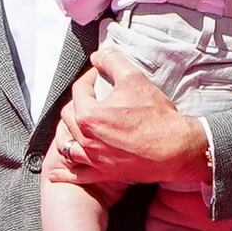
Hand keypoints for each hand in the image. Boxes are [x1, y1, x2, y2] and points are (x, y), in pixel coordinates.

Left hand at [49, 45, 208, 191]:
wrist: (176, 148)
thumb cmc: (156, 116)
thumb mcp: (134, 79)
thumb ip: (113, 61)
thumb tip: (99, 55)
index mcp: (88, 115)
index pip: (80, 90)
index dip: (89, 78)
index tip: (98, 75)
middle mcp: (86, 139)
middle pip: (69, 117)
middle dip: (78, 102)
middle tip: (91, 96)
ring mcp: (94, 158)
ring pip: (67, 145)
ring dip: (67, 133)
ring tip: (74, 127)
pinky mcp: (103, 173)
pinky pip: (77, 175)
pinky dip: (64, 173)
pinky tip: (55, 172)